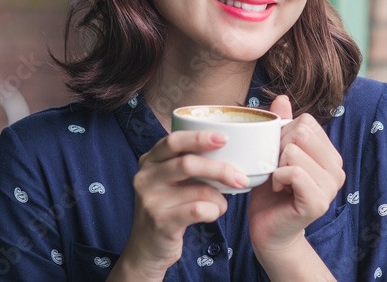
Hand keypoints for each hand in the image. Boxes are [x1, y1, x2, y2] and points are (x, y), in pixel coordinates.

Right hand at [112, 130, 249, 279]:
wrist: (146, 249)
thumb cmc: (167, 208)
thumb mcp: (169, 180)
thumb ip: (187, 163)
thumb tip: (227, 150)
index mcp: (150, 160)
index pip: (174, 140)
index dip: (199, 137)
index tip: (224, 138)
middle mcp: (146, 177)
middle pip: (187, 163)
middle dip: (219, 169)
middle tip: (240, 176)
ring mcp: (151, 200)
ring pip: (199, 189)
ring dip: (219, 197)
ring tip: (221, 203)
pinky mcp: (161, 222)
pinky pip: (199, 210)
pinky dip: (214, 211)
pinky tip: (213, 213)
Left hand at [247, 96, 345, 260]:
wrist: (269, 229)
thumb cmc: (271, 191)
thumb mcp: (274, 152)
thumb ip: (282, 125)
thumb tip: (282, 97)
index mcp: (330, 154)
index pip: (306, 121)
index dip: (284, 134)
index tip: (279, 156)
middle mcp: (337, 169)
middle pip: (301, 132)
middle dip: (279, 147)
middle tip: (277, 168)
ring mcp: (331, 187)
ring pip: (294, 151)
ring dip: (276, 165)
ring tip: (279, 181)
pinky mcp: (319, 202)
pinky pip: (293, 172)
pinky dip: (277, 178)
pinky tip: (278, 189)